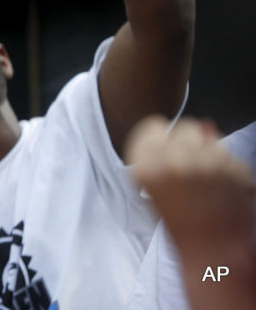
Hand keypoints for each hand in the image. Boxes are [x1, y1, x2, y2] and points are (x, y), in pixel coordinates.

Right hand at [128, 116, 255, 256]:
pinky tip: (225, 190)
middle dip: (190, 143)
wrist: (215, 255)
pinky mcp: (236, 171)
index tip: (165, 152)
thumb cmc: (180, 227)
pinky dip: (231, 169)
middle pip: (186, 127)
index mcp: (145, 166)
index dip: (161, 139)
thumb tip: (202, 127)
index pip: (153, 126)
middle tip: (191, 168)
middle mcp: (175, 160)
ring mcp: (209, 164)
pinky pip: (233, 157)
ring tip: (210, 182)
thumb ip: (162, 156)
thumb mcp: (153, 190)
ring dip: (212, 155)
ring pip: (213, 139)